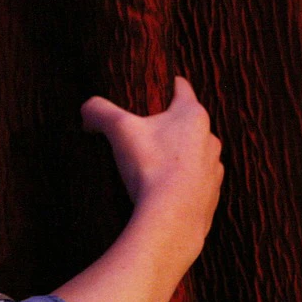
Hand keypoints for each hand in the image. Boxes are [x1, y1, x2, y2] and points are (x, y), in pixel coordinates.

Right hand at [80, 76, 224, 238]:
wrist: (173, 218)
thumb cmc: (151, 167)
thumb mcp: (119, 129)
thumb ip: (99, 111)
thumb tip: (87, 108)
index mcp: (192, 116)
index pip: (182, 90)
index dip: (170, 84)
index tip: (164, 83)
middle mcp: (209, 139)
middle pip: (188, 123)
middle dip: (169, 124)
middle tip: (144, 130)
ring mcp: (214, 169)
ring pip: (195, 153)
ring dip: (177, 155)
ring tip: (152, 164)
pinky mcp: (211, 195)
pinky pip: (195, 181)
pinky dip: (181, 182)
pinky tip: (161, 190)